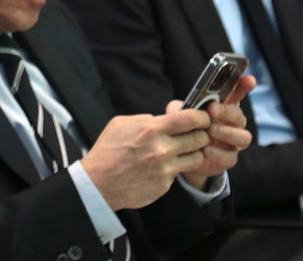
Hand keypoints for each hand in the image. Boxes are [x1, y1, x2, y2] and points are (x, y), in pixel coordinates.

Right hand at [81, 110, 211, 210]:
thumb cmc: (107, 151)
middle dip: (201, 134)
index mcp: (151, 129)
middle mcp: (162, 149)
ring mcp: (165, 169)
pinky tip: (161, 168)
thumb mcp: (120, 123)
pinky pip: (178, 174)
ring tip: (184, 152)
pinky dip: (174, 169)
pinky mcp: (164, 185)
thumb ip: (144, 119)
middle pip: (199, 138)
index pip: (190, 119)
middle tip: (197, 134)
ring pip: (196, 158)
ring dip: (194, 153)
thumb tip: (161, 119)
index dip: (202, 116)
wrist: (98, 183)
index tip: (203, 117)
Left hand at [178, 74, 255, 188]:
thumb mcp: (180, 115)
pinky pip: (230, 156)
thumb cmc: (186, 129)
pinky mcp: (229, 159)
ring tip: (210, 131)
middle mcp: (233, 124)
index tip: (249, 79)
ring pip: (243, 137)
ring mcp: (233, 142)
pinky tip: (205, 150)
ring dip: (227, 133)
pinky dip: (217, 153)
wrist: (183, 156)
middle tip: (212, 109)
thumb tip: (181, 108)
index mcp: (223, 107)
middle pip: (240, 116)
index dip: (244, 86)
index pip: (237, 94)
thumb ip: (180, 109)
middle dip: (227, 111)